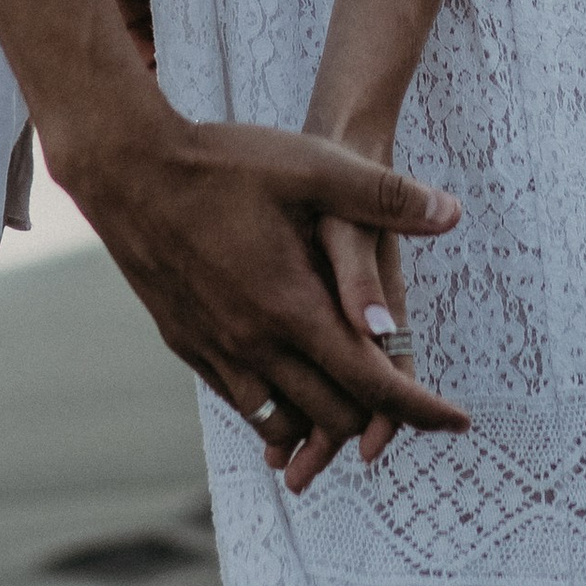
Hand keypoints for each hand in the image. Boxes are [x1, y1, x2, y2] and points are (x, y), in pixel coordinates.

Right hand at [54, 107, 469, 483]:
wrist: (127, 169)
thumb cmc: (223, 163)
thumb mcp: (312, 166)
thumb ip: (384, 194)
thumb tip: (452, 214)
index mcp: (291, 308)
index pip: (372, 385)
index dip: (420, 409)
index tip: (458, 421)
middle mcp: (254, 344)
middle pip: (334, 414)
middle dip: (378, 418)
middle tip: (408, 401)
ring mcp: (215, 350)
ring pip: (284, 418)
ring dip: (325, 421)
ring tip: (354, 408)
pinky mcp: (186, 344)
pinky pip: (243, 400)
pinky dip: (279, 406)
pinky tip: (292, 386)